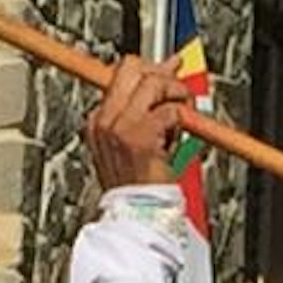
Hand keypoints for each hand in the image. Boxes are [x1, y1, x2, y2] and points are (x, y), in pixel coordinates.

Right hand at [84, 56, 198, 192]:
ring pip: (153, 82)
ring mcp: (120, 126)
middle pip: (132, 67)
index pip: (122, 74)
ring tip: (182, 115)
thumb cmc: (139, 185)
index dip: (151, 68)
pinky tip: (180, 134)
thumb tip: (169, 71)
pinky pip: (170, 109)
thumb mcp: (137, 140)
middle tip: (178, 93)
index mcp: (99, 120)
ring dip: (176, 94)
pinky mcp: (140, 136)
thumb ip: (148, 106)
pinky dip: (183, 118)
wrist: (135, 216)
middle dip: (162, 74)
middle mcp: (105, 120)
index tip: (171, 68)